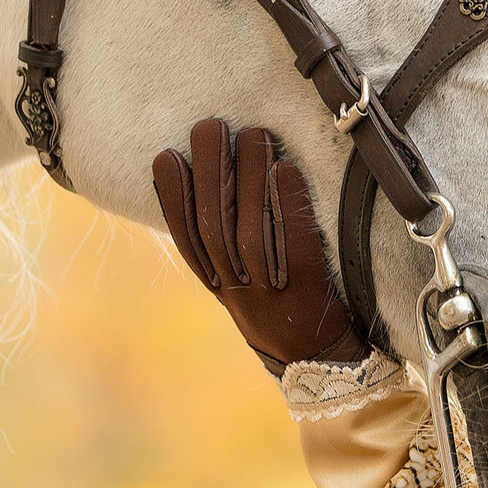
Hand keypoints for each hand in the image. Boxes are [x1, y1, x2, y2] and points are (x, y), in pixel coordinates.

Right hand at [152, 120, 370, 373]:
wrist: (320, 362)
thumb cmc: (279, 309)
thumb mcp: (241, 287)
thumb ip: (224, 249)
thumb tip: (209, 188)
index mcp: (217, 286)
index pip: (186, 238)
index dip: (171, 197)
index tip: (166, 156)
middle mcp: (236, 288)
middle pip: (214, 224)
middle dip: (209, 171)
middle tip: (209, 125)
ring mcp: (270, 290)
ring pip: (249, 228)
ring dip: (249, 176)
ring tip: (251, 133)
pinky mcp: (307, 289)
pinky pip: (293, 242)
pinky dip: (287, 203)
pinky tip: (285, 168)